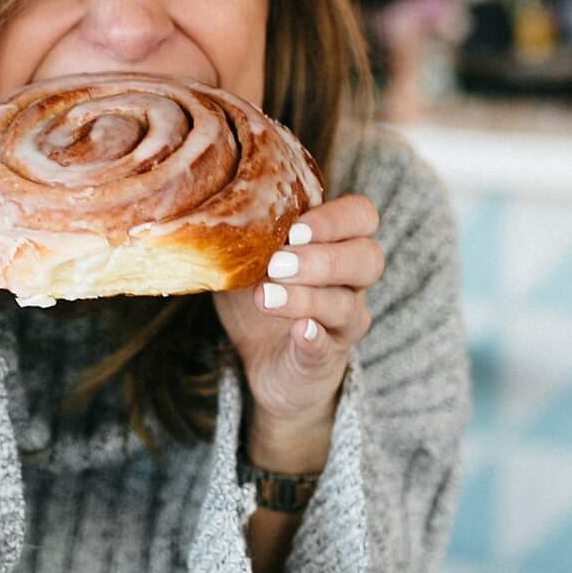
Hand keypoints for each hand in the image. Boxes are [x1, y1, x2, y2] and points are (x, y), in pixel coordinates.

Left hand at [214, 194, 383, 466]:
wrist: (267, 362)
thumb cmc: (265, 295)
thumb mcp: (252, 260)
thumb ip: (247, 235)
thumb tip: (204, 210)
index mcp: (338, 244)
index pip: (361, 217)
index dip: (335, 219)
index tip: (294, 229)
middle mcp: (352, 281)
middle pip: (367, 258)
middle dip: (321, 258)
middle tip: (276, 263)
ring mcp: (344, 321)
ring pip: (345, 304)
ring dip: (306, 297)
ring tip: (265, 296)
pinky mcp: (328, 358)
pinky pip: (329, 346)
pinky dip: (314, 337)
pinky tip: (299, 330)